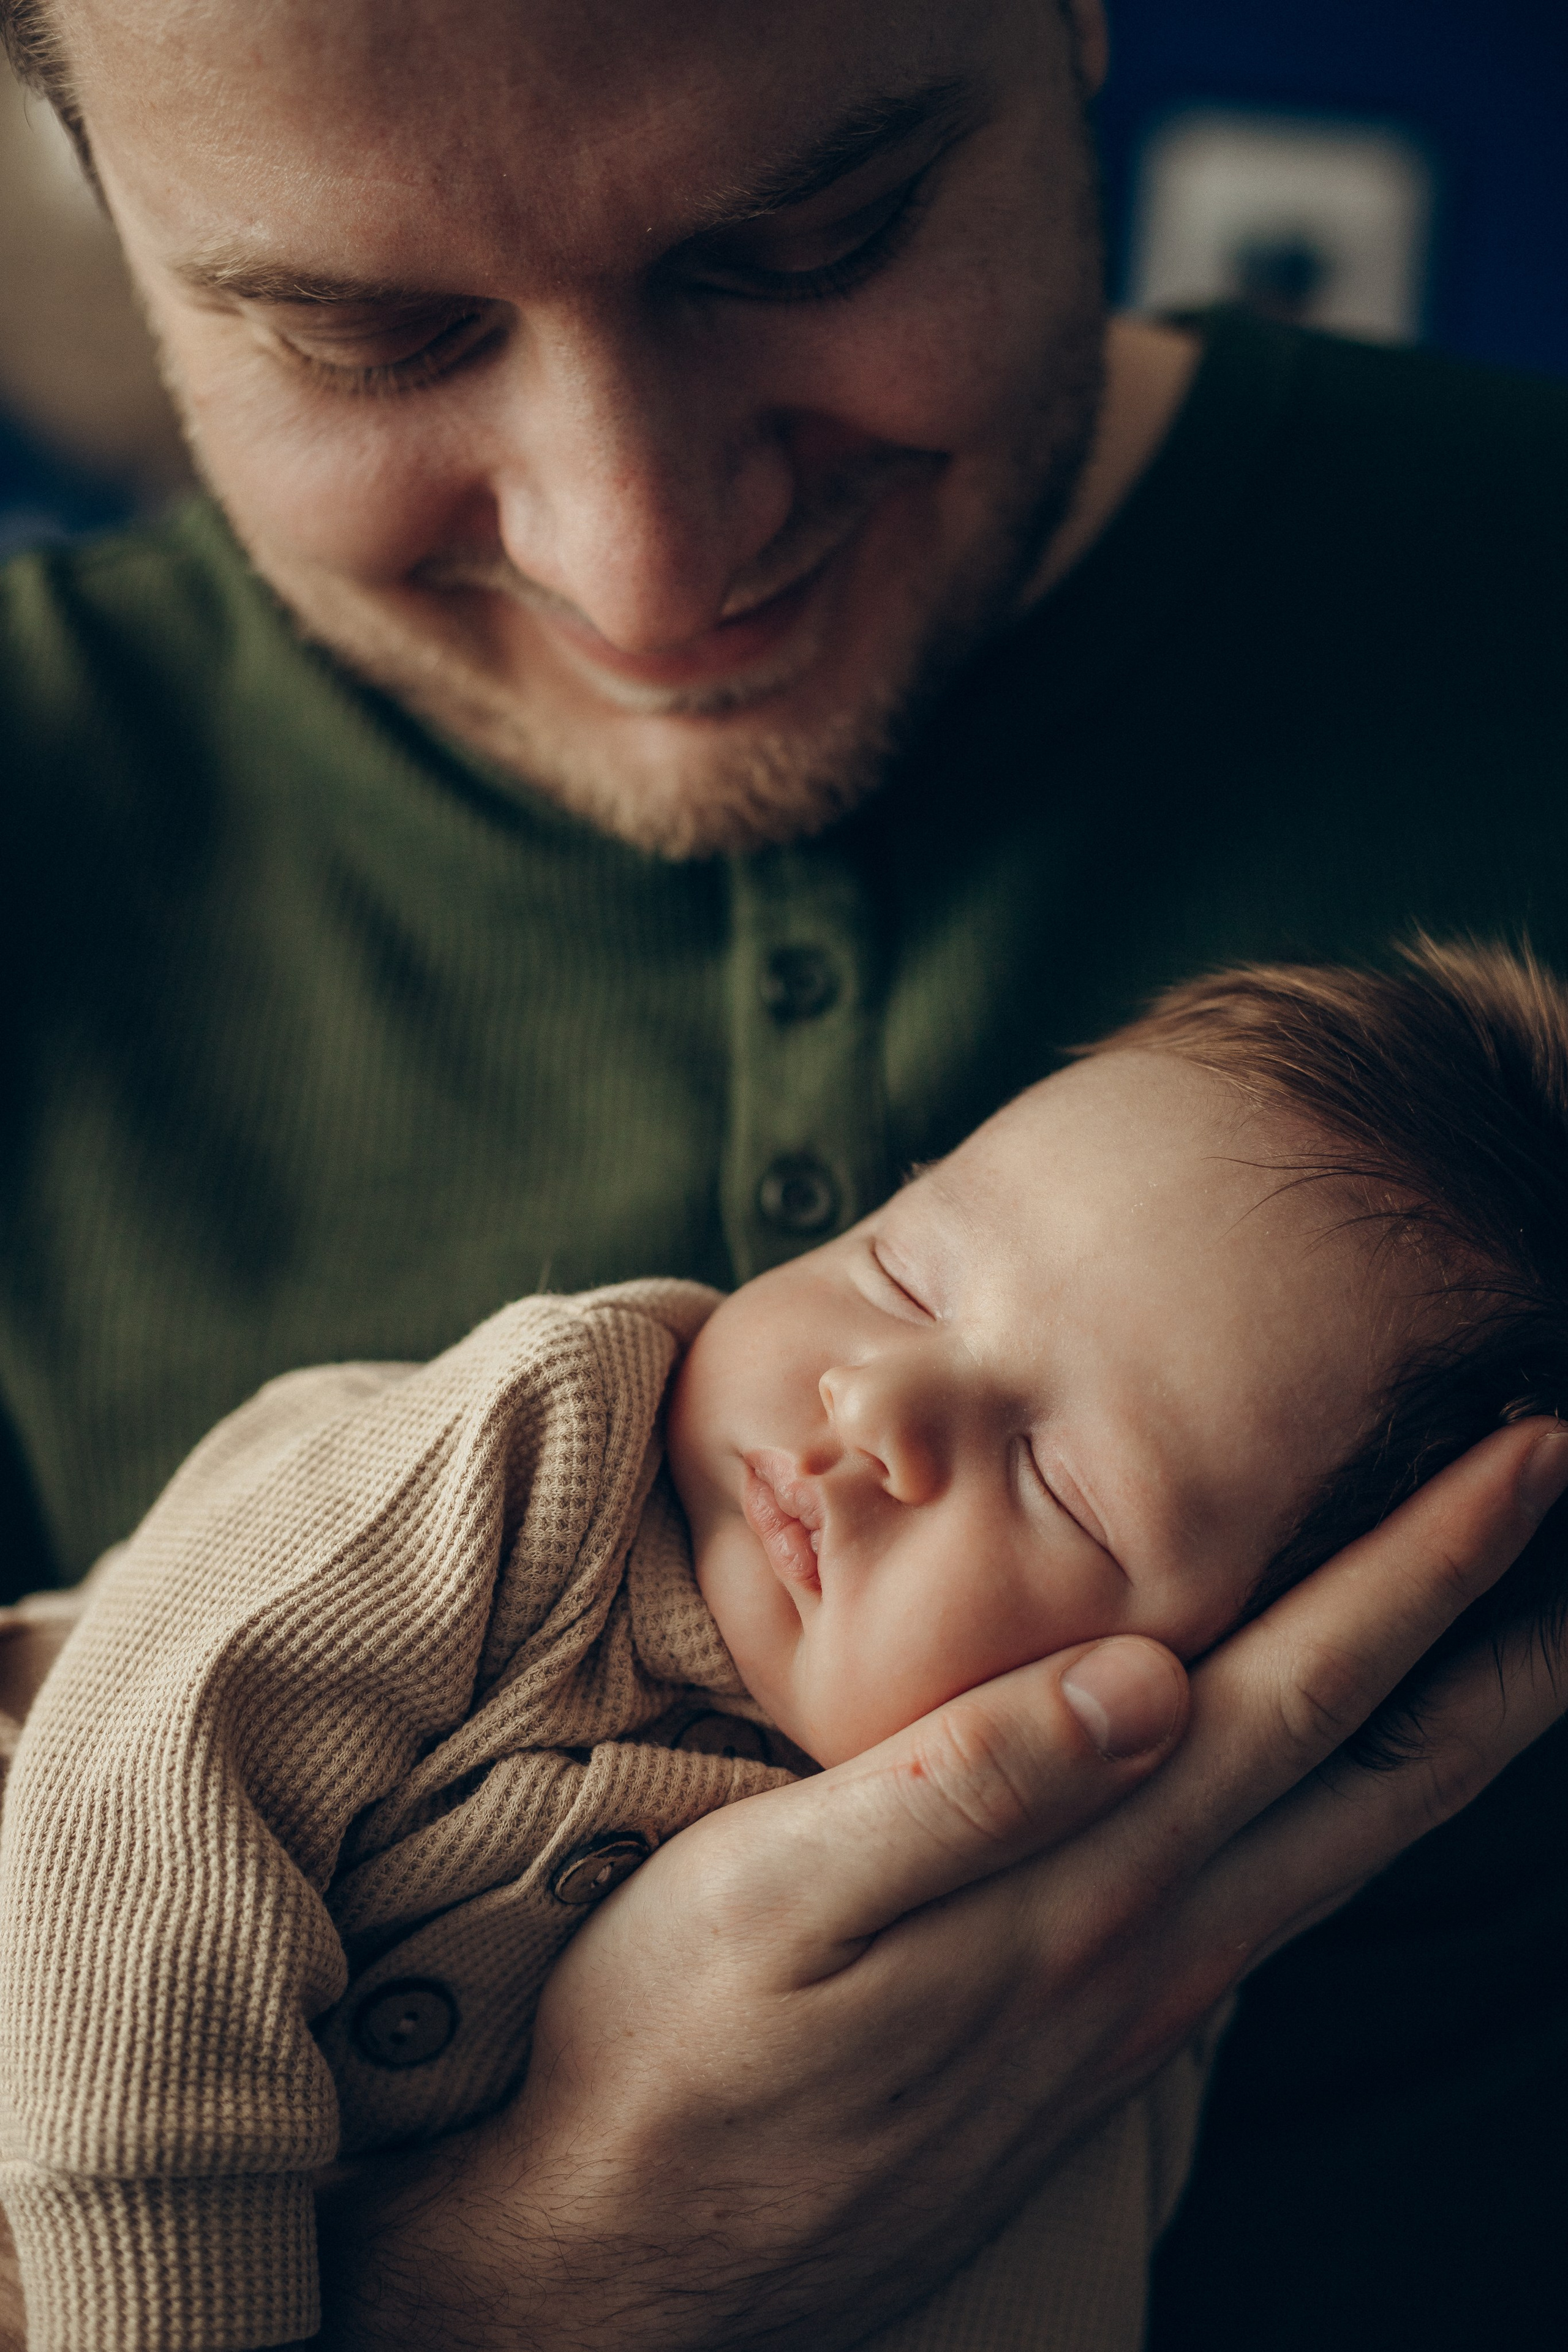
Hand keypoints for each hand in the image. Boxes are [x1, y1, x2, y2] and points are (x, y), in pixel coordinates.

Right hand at [318, 1424, 1567, 2346]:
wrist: (629, 2270)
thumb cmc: (674, 2056)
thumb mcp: (782, 1900)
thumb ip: (970, 1784)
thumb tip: (1148, 1680)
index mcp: (1084, 1888)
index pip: (1298, 1693)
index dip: (1422, 1574)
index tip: (1523, 1460)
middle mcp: (1143, 1950)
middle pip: (1369, 1783)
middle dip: (1496, 1654)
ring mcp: (1127, 2010)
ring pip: (1336, 1853)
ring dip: (1440, 1743)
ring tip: (1505, 1657)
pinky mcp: (1086, 2046)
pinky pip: (1268, 1906)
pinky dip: (1341, 1819)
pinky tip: (1329, 1796)